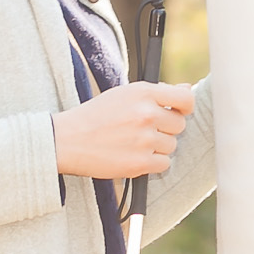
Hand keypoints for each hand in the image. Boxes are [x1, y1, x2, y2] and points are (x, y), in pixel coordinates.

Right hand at [51, 80, 192, 179]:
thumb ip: (158, 91)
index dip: (185, 107)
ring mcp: (144, 140)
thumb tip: (186, 89)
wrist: (67, 140)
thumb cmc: (96, 115)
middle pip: (179, 125)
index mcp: (144, 93)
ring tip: (134, 143)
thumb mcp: (124, 93)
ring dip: (158, 147)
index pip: (185, 99)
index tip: (179, 112)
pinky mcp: (139, 163)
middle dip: (166, 128)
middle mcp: (146, 114)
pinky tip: (135, 156)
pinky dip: (153, 163)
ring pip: (171, 145)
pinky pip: (164, 164)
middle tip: (145, 130)